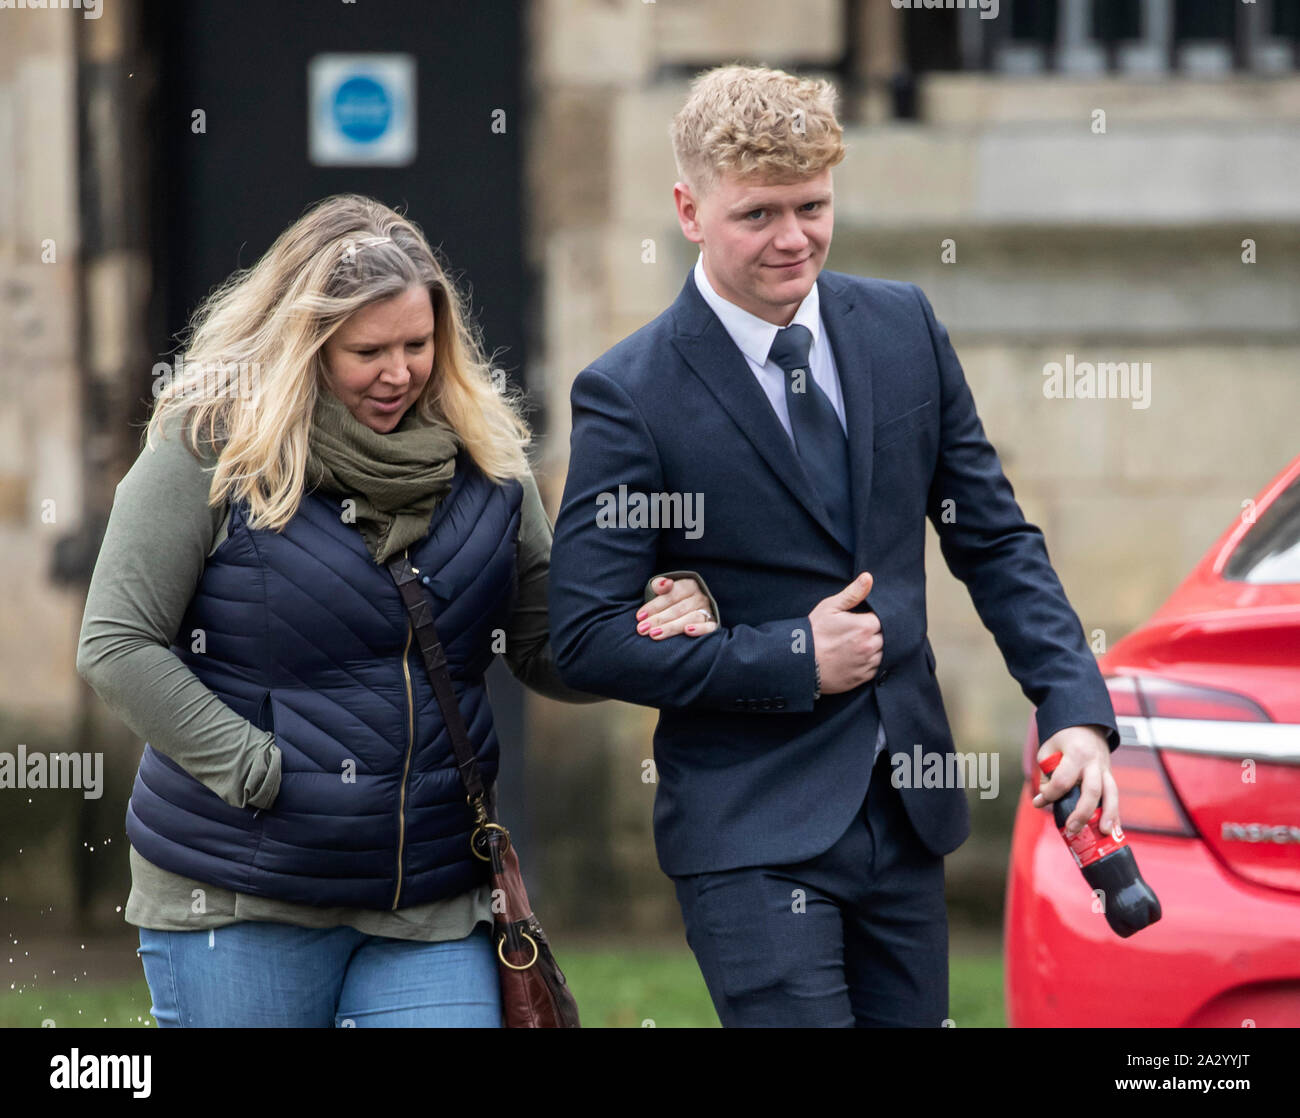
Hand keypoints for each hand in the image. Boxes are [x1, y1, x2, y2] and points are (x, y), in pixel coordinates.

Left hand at [635, 576, 717, 639]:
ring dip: (672, 627)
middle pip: (678, 608)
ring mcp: (707, 611)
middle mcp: (700, 597)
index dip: (655, 605)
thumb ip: (660, 585)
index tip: (640, 616)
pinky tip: (688, 631)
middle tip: (642, 629)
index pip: (671, 595)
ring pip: (691, 618)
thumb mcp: (664, 590)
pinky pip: (710, 627)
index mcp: (689, 586)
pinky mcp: (713, 624)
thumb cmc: (672, 602)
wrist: (690, 611)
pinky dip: (700, 629)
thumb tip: (664, 584)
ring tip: (655, 634)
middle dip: (659, 619)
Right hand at [808, 572, 882, 693]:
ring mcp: (866, 664)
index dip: (873, 618)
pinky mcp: (862, 678)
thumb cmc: (813, 632)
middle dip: (874, 633)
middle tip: (856, 632)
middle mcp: (870, 646)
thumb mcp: (830, 607)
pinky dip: (868, 663)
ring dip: (873, 648)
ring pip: (882, 653)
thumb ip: (853, 593)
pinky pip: (874, 668)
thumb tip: (868, 577)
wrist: (800, 662)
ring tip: (855, 645)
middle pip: (885, 636)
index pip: (884, 619)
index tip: (861, 619)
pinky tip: (854, 657)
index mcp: (865, 626)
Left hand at [1032, 725, 1119, 837]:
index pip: (1063, 779)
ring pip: (1111, 793)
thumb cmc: (1063, 738)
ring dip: (1108, 815)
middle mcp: (1094, 762)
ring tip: (1103, 832)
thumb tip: (1043, 801)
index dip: (1051, 793)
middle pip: (1091, 790)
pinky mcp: (1110, 775)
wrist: (1086, 722)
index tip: (1041, 800)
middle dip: (1082, 812)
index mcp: (1076, 752)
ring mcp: (1105, 768)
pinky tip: (1113, 829)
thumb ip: (1046, 775)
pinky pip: (1114, 796)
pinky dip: (1114, 813)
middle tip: (1072, 828)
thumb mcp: (1048, 751)